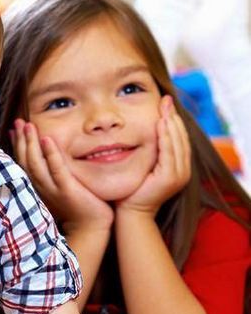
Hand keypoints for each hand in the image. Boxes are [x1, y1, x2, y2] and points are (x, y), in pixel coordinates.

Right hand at [12, 119, 112, 230]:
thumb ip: (53, 175)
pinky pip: (56, 169)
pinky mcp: (67, 189)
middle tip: (18, 121)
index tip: (13, 129)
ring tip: (28, 125)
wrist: (91, 228)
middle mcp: (40, 187)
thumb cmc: (79, 208)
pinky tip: (47, 139)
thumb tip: (48, 158)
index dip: (18, 145)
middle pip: (25, 160)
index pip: (23, 162)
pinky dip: (50, 154)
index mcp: (38, 187)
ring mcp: (52, 188)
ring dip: (30, 143)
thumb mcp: (60, 189)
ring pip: (35, 163)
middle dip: (20, 140)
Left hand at [116, 96, 190, 216]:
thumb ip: (148, 152)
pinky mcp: (170, 178)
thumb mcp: (143, 166)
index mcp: (178, 167)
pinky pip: (169, 152)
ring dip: (171, 124)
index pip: (178, 139)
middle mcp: (183, 171)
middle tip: (167, 99)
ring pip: (177, 143)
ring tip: (165, 108)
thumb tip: (140, 131)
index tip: (165, 103)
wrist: (130, 213)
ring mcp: (179, 175)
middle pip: (181, 138)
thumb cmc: (131, 190)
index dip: (173, 120)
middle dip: (174, 117)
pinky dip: (166, 137)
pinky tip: (160, 124)